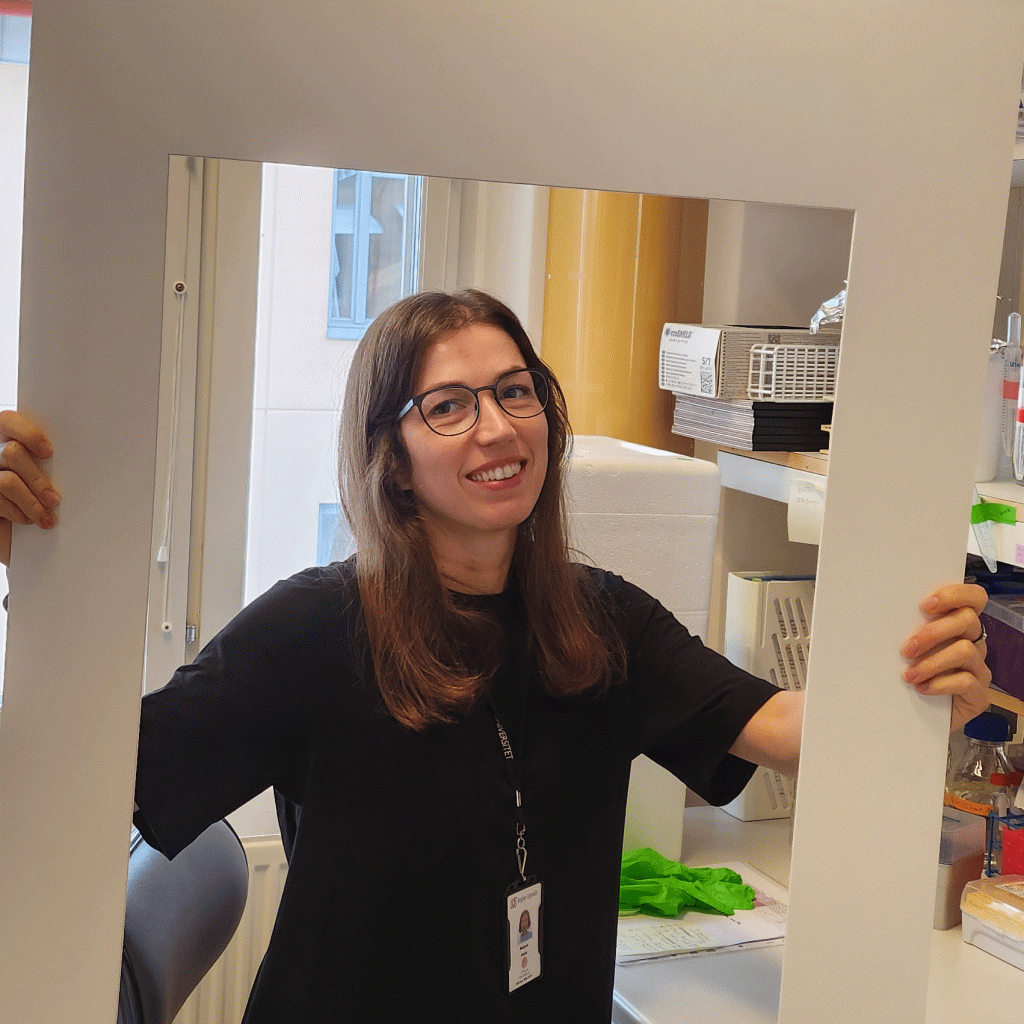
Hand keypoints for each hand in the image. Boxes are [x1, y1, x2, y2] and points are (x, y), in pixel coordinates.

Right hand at [0, 410, 58, 566]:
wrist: (16, 513)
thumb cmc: (39, 483)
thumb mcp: (45, 466)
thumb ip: (49, 459)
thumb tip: (84, 460)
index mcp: (8, 435)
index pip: (10, 422)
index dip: (29, 434)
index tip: (48, 452)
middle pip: (13, 454)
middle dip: (37, 480)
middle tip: (55, 499)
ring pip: (7, 482)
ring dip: (32, 502)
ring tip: (48, 518)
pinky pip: (0, 501)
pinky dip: (18, 513)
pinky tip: (30, 520)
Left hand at [901, 583, 991, 732]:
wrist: (913, 716)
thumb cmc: (906, 673)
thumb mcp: (906, 648)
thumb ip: (906, 629)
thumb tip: (881, 614)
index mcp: (957, 624)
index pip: (974, 597)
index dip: (954, 595)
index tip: (924, 605)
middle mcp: (972, 642)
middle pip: (967, 620)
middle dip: (933, 632)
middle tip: (906, 648)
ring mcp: (978, 668)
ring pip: (965, 651)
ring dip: (932, 662)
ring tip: (908, 675)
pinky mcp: (979, 694)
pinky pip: (967, 682)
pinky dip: (940, 684)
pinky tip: (921, 688)